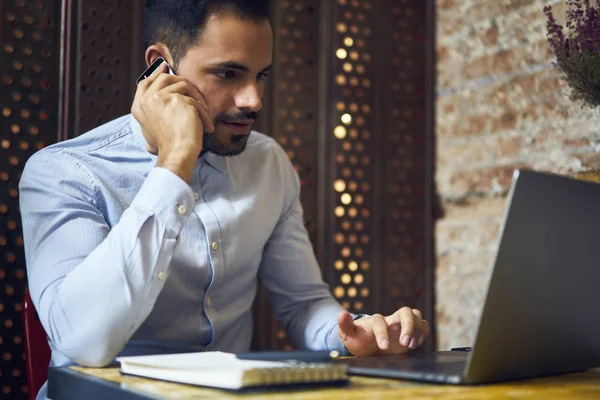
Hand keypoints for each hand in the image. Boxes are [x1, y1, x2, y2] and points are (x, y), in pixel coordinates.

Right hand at [131, 63, 214, 182]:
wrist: (177, 153)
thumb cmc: (168, 146)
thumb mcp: (151, 129)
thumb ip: (152, 114)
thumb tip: (158, 101)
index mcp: (139, 107)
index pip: (145, 83)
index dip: (156, 73)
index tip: (165, 68)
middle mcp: (147, 100)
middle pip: (165, 78)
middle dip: (181, 81)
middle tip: (193, 89)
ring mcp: (161, 98)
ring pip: (183, 85)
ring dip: (197, 98)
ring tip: (202, 113)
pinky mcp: (178, 100)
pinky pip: (196, 100)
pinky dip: (204, 113)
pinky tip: (206, 126)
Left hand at [338, 307, 429, 356]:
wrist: (367, 345)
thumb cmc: (358, 339)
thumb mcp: (348, 335)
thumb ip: (345, 326)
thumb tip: (341, 314)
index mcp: (375, 321)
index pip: (380, 321)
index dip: (382, 333)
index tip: (383, 347)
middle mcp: (390, 320)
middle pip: (405, 311)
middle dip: (408, 326)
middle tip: (404, 343)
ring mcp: (401, 325)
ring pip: (416, 315)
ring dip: (417, 329)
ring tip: (411, 345)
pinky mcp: (410, 332)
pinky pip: (422, 325)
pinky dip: (423, 333)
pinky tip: (415, 345)